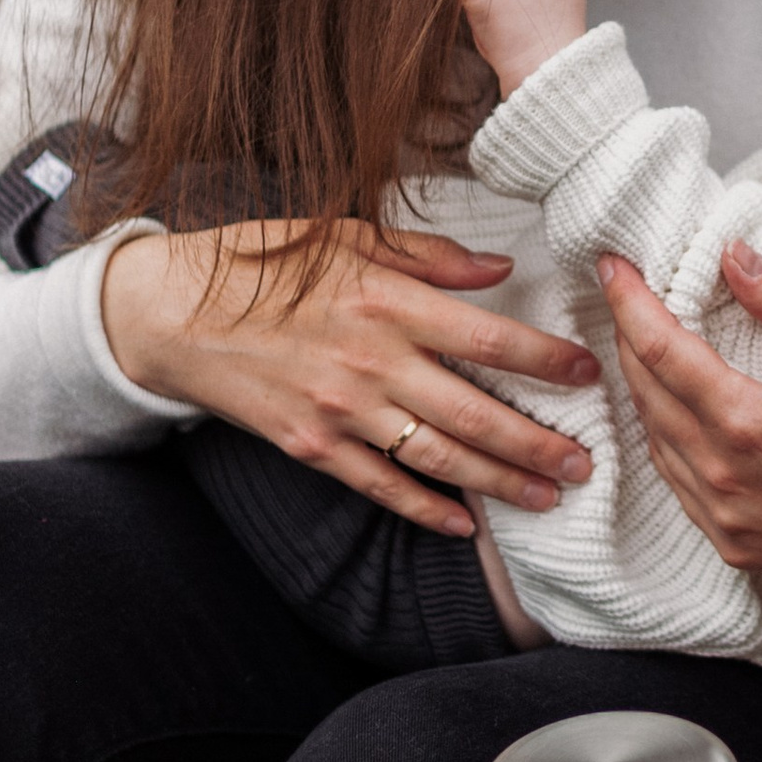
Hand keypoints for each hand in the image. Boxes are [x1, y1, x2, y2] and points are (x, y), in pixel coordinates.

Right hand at [101, 218, 601, 537]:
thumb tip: (497, 267)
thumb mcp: (344, 236)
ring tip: (549, 497)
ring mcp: (340, 410)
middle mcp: (370, 360)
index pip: (487, 336)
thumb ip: (427, 257)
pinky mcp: (311, 445)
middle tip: (587, 463)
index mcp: (385, 300)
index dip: (544, 360)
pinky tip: (465, 525)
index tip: (590, 375)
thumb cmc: (261, 263)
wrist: (171, 313)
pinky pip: (381, 485)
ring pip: (439, 455)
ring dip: (499, 482)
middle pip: (475, 411)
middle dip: (539, 442)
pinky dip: (425, 508)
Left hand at [599, 242, 761, 561]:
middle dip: (628, 336)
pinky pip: (676, 481)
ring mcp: (723, 521)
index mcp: (750, 427)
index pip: (661, 350)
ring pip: (653, 440)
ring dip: (644, 387)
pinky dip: (667, 437)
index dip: (629, 302)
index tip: (613, 265)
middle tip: (624, 291)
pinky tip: (679, 407)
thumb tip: (732, 253)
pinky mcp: (731, 546)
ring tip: (646, 340)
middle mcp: (724, 480)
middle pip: (645, 393)